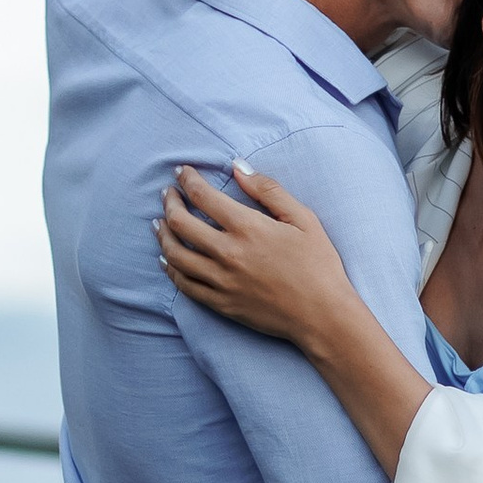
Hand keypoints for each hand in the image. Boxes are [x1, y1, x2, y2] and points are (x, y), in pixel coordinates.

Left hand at [157, 162, 354, 349]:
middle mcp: (228, 253)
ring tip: (160, 223)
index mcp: (247, 228)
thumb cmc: (318, 265)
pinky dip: (171, 270)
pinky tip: (166, 260)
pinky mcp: (220, 304)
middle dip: (170, 203)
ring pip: (176, 255)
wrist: (323, 315)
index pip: (203, 196)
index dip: (187, 180)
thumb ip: (268, 190)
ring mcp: (221, 281)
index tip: (181, 172)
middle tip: (168, 194)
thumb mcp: (302, 219)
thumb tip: (238, 167)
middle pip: (181, 224)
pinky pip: (184, 285)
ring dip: (163, 235)